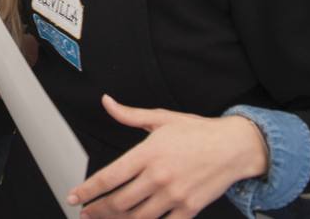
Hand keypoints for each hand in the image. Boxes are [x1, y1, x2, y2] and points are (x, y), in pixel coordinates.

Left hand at [68, 95, 268, 218]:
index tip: (74, 196)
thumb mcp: (161, 118)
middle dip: (98, 210)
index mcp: (148, 153)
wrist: (234, 147)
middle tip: (86, 212)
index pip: (110, 177)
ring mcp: (174, 195)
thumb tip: (107, 103)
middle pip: (119, 201)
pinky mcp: (189, 209)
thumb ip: (130, 115)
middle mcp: (158, 176)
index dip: (88, 190)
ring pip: (137, 217)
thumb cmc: (198, 132)